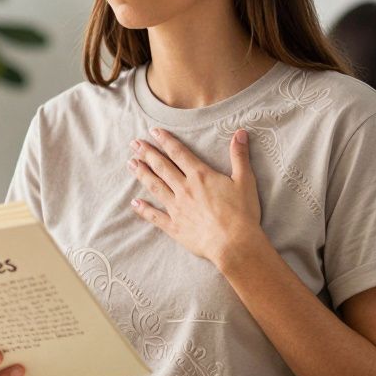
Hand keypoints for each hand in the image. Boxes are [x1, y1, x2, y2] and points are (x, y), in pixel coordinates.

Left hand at [127, 127, 264, 267]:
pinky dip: (144, 209)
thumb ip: (239, 156)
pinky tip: (134, 203)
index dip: (165, 141)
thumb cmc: (242, 213)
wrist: (234, 244)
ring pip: (155, 187)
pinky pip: (155, 216)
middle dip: (147, 154)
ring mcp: (177, 208)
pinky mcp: (174, 226)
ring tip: (130, 164)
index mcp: (200, 176)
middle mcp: (184, 189)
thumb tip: (241, 133)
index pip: (178, 153)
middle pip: (162, 167)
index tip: (153, 132)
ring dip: (142, 174)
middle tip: (134, 144)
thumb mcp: (245, 180)